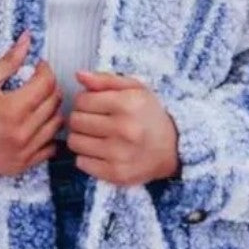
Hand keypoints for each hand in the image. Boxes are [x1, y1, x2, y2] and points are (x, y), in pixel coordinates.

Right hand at [0, 30, 64, 176]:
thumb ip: (8, 61)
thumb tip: (27, 39)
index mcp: (13, 109)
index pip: (46, 83)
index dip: (45, 69)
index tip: (38, 66)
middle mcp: (22, 133)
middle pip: (54, 103)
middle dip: (49, 86)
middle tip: (38, 81)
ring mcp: (23, 152)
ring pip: (55, 125)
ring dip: (51, 109)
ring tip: (38, 101)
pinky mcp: (20, 165)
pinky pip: (49, 149)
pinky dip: (48, 135)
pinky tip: (37, 125)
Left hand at [67, 69, 180, 185]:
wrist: (173, 149)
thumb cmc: (149, 115)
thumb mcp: (135, 89)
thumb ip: (105, 80)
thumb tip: (78, 75)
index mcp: (128, 104)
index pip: (81, 100)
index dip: (84, 101)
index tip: (95, 106)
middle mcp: (124, 129)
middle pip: (75, 121)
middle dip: (81, 119)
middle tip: (95, 121)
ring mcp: (120, 154)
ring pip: (74, 142)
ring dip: (82, 138)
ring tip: (97, 136)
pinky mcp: (116, 174)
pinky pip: (81, 163)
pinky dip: (87, 157)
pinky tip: (101, 152)